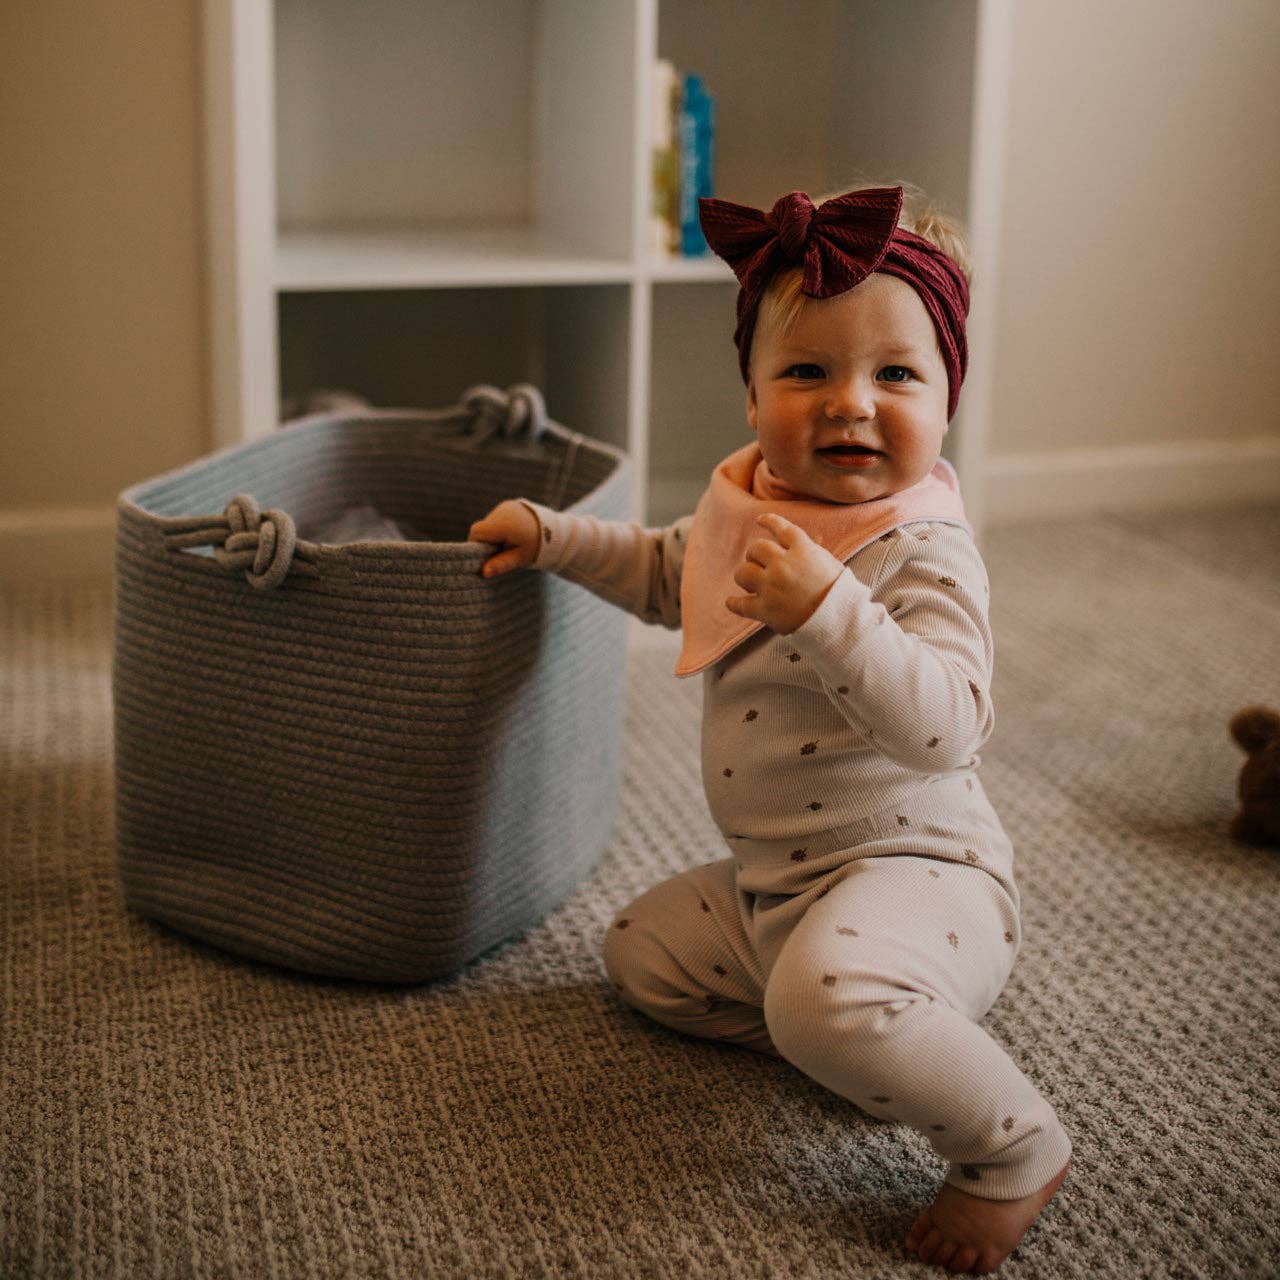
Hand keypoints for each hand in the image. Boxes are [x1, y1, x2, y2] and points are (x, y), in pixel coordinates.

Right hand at [468, 500, 541, 576]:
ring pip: (488, 523)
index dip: (476, 544)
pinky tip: (513, 534)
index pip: (476, 532)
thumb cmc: (537, 547)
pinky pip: (496, 518)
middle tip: (502, 551)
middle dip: (487, 541)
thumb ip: (500, 564)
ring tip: (511, 542)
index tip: (486, 555)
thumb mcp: (520, 558)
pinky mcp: (509, 505)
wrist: (556, 531)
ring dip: (494, 534)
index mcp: (503, 525)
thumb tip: (483, 572)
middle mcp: (502, 512)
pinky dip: (500, 527)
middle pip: (481, 528)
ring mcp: (505, 506)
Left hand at [725, 513, 844, 633]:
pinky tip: (731, 602)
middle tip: (758, 562)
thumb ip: (809, 551)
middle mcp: (784, 565)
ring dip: (744, 575)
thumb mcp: (828, 562)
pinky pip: (740, 604)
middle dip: (755, 554)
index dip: (768, 521)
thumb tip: (792, 544)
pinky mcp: (765, 609)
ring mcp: (772, 587)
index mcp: (802, 550)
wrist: (839, 620)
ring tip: (748, 582)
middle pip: (757, 548)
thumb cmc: (839, 592)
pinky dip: (734, 603)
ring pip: (743, 572)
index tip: (760, 519)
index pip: (780, 528)